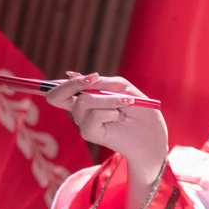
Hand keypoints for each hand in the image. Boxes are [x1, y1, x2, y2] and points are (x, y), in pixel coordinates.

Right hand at [46, 72, 167, 184]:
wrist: (152, 134)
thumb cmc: (139, 110)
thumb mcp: (120, 86)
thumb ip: (98, 82)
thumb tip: (71, 74)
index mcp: (85, 97)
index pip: (60, 89)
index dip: (58, 82)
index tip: (82, 76)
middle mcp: (80, 110)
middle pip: (55, 96)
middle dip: (72, 84)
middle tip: (93, 79)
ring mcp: (84, 122)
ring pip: (82, 101)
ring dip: (107, 99)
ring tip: (125, 103)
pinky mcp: (90, 133)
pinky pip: (92, 116)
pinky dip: (109, 111)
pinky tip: (120, 116)